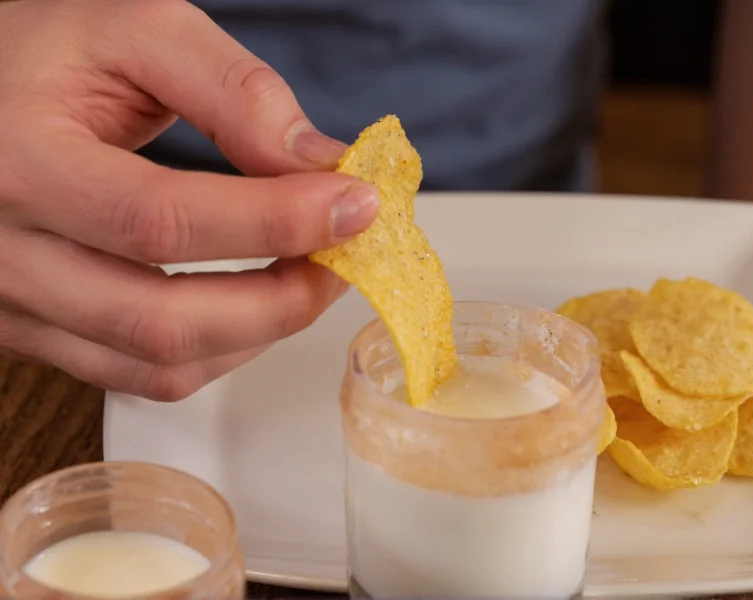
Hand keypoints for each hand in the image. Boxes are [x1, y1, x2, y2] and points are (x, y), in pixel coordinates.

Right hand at [0, 0, 378, 400]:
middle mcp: (3, 253)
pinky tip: (255, 304)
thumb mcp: (134, 31)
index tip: (354, 205)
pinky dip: (219, 350)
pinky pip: (140, 375)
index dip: (273, 221)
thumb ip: (233, 90)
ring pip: (159, 364)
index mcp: (18, 162)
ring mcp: (15, 305)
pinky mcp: (35, 333)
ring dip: (258, 332)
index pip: (160, 220)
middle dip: (281, 298)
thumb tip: (320, 164)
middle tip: (345, 258)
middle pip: (162, 319)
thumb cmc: (44, 55)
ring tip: (308, 276)